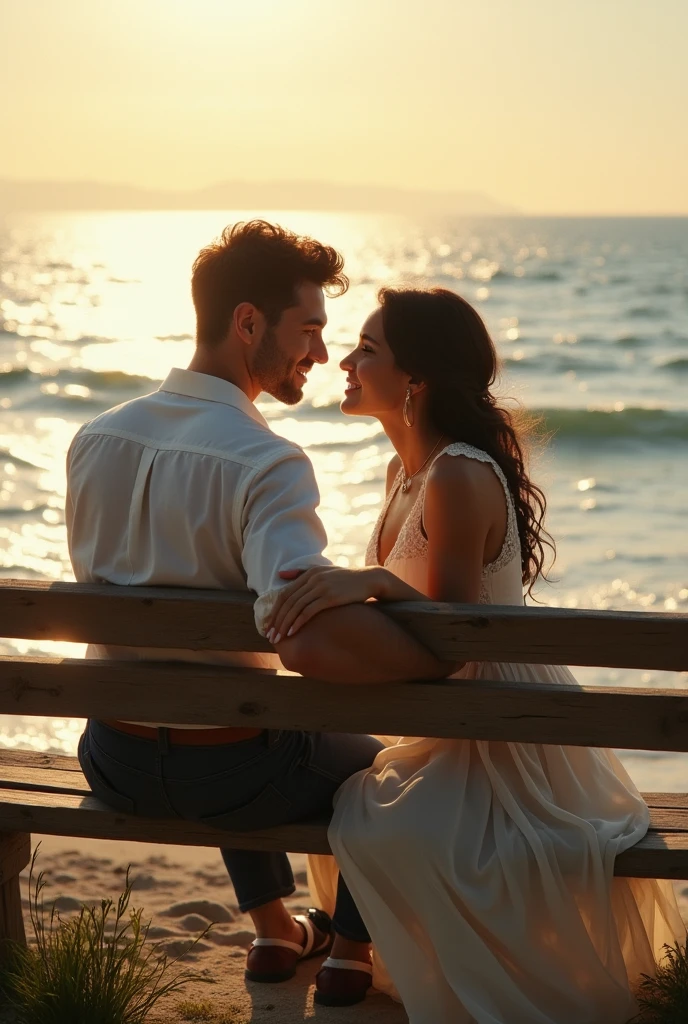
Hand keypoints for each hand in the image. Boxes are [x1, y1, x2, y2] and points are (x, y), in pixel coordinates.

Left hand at [266, 566, 386, 641]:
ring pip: (296, 607)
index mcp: (309, 573)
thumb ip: (301, 573)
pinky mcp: (330, 597)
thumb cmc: (346, 580)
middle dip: (276, 620)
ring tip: (278, 638)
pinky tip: (292, 633)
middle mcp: (313, 579)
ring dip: (284, 624)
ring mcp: (321, 587)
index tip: (269, 625)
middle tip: (270, 635)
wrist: (370, 579)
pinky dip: (298, 623)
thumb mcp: (323, 573)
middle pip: (288, 601)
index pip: (284, 593)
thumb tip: (280, 574)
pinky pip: (308, 611)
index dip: (275, 610)